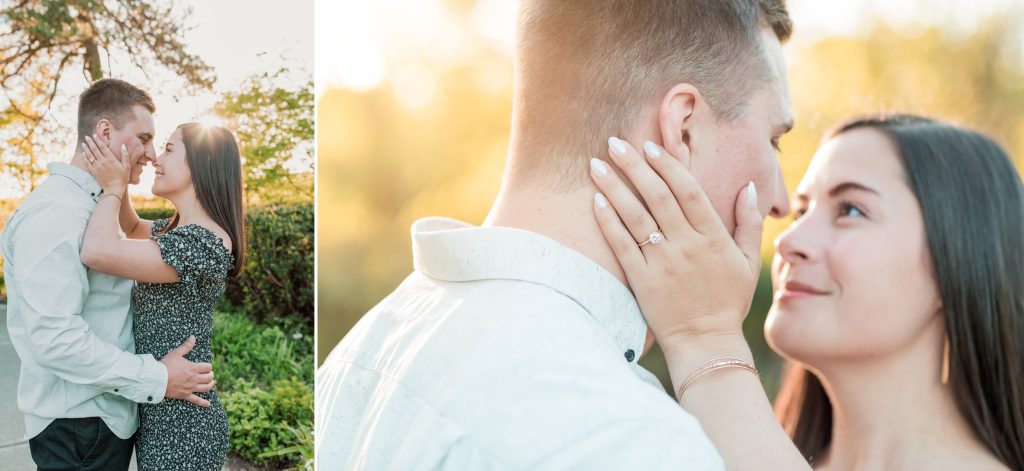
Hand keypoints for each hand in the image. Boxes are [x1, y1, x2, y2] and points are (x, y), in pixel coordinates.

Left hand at [81, 134, 129, 195]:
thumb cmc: (122, 178)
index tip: (94, 135)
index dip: (98, 140)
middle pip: (94, 149)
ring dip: (86, 148)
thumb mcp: (127, 166)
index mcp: (111, 159)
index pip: (102, 147)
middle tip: (87, 137)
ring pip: (89, 155)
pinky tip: (83, 153)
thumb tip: (123, 146)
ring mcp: (97, 166)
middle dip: (90, 142)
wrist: (114, 189)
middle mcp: (102, 161)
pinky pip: (87, 163)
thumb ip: (125, 155)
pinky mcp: (93, 172)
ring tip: (83, 143)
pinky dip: (85, 157)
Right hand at [160, 336, 214, 407]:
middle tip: (208, 374)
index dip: (208, 366)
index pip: (208, 367)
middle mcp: (195, 378)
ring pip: (206, 388)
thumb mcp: (176, 353)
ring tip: (209, 383)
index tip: (205, 366)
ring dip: (210, 385)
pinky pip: (197, 400)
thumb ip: (186, 346)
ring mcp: (191, 388)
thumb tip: (193, 337)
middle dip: (210, 375)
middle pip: (209, 377)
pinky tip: (208, 404)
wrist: (156, 379)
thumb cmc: (165, 365)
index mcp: (194, 368)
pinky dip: (203, 403)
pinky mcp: (185, 395)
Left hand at [589, 138, 763, 346]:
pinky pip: (622, 246)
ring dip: (614, 187)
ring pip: (635, 216)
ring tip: (596, 164)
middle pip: (657, 196)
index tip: (649, 145)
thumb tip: (750, 187)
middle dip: (634, 165)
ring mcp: (663, 263)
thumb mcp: (748, 262)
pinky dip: (608, 222)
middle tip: (614, 142)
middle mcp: (687, 245)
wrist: (706, 343)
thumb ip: (749, 222)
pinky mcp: (642, 281)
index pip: (688, 190)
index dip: (667, 164)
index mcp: (713, 237)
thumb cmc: (727, 301)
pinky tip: (596, 201)